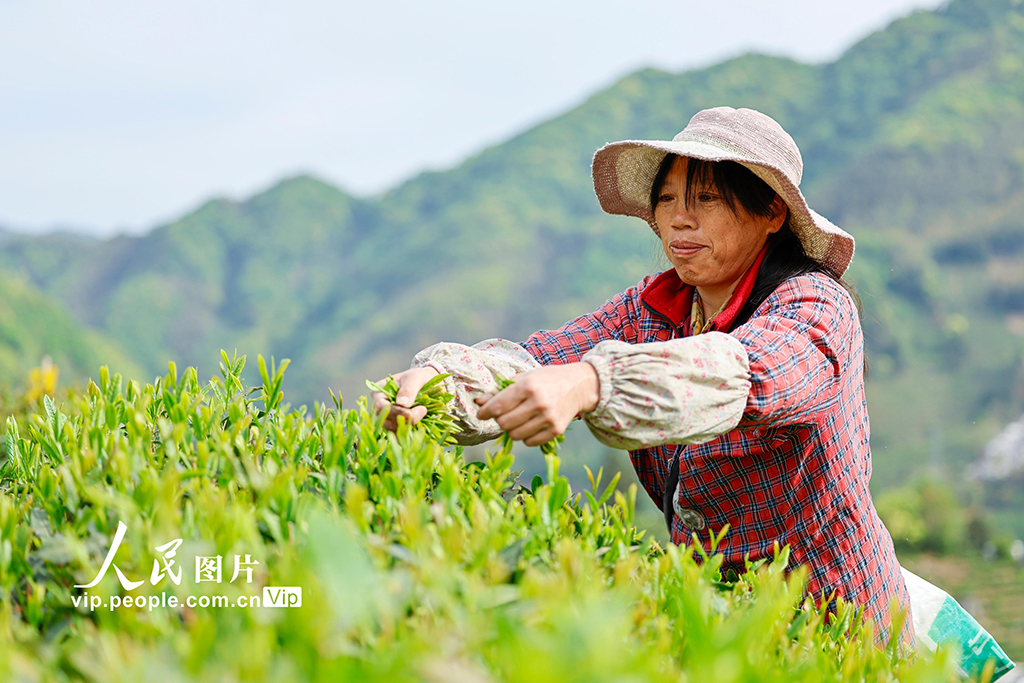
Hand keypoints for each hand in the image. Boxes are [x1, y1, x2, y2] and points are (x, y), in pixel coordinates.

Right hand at [370, 367, 439, 431]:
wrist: (428, 384)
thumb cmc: (418, 377)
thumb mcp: (415, 377)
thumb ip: (408, 389)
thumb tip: (401, 403)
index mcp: (379, 392)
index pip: (380, 406)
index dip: (394, 412)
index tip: (409, 413)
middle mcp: (381, 407)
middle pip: (385, 420)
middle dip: (403, 420)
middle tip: (422, 410)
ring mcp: (389, 417)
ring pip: (392, 429)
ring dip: (408, 426)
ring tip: (424, 412)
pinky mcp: (398, 425)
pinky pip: (400, 434)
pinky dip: (410, 433)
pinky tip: (421, 426)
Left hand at [475, 362, 598, 446]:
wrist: (578, 385)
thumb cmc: (547, 379)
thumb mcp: (524, 378)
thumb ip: (500, 390)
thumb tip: (479, 401)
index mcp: (528, 386)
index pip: (497, 406)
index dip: (485, 412)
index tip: (482, 413)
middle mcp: (538, 403)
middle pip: (504, 423)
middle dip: (499, 420)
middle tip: (503, 414)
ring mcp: (548, 418)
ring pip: (515, 435)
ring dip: (512, 429)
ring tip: (518, 419)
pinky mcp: (555, 430)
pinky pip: (529, 442)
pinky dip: (525, 436)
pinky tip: (530, 425)